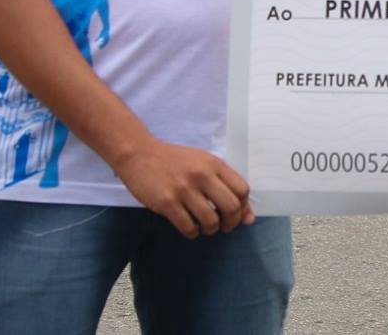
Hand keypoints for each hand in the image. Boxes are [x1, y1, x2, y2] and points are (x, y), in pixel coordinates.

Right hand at [112, 139, 256, 237]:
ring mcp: (184, 190)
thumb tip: (248, 217)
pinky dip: (193, 232)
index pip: (242, 190)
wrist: (139, 154)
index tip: (236, 213)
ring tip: (205, 226)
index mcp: (214, 164)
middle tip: (225, 226)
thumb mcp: (203, 163)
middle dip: (231, 222)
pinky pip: (188, 227)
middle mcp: (202, 176)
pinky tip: (190, 227)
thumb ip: (224, 184)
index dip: (244, 206)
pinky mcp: (167, 203)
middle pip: (231, 207)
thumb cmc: (174, 160)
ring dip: (211, 229)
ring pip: (210, 221)